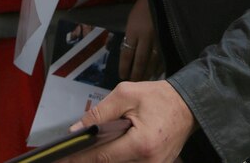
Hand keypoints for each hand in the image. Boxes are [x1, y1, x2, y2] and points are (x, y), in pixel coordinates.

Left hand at [63, 80, 196, 161]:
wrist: (188, 105)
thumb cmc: (160, 97)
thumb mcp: (126, 95)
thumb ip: (100, 113)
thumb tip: (77, 129)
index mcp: (141, 144)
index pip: (102, 157)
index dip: (78, 158)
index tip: (61, 158)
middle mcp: (149, 162)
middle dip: (89, 158)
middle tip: (72, 152)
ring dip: (104, 158)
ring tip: (90, 148)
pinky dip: (117, 158)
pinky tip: (109, 149)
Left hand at [119, 0, 162, 80]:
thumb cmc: (143, 7)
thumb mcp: (131, 20)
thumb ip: (130, 36)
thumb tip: (127, 53)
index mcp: (133, 30)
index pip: (126, 53)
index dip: (124, 66)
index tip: (122, 75)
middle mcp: (145, 36)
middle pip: (139, 60)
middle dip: (136, 74)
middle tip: (133, 83)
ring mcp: (158, 39)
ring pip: (152, 61)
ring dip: (148, 73)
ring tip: (144, 82)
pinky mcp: (168, 40)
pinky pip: (163, 57)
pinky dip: (159, 67)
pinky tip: (157, 74)